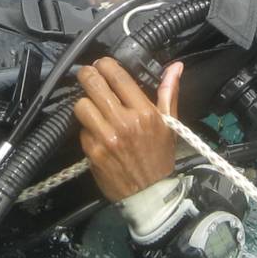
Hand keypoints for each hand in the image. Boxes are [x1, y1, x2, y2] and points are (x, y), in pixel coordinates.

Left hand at [72, 57, 183, 202]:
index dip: (105, 65)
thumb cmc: (159, 157)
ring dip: (84, 102)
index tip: (102, 64)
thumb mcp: (170, 125)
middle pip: (94, 84)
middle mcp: (124, 122)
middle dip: (87, 74)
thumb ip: (169, 93)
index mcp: (144, 112)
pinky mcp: (92, 152)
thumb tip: (176, 67)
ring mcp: (106, 137)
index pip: (118, 77)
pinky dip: (85, 128)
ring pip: (81, 105)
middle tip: (87, 74)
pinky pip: (81, 129)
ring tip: (91, 105)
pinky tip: (95, 131)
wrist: (149, 194)